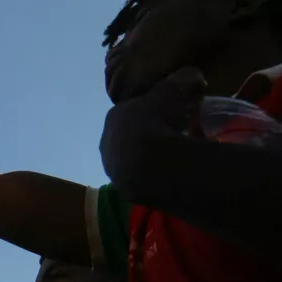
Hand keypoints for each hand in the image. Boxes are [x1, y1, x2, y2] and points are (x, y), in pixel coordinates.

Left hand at [101, 67, 205, 186]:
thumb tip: (191, 75)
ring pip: (133, 157)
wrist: (151, 165)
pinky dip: (152, 173)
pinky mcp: (122, 187)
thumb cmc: (159, 121)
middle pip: (130, 134)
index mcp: (114, 116)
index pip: (133, 109)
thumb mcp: (175, 91)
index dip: (154, 108)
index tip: (172, 111)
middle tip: (174, 133)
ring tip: (174, 155)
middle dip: (150, 132)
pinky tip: (169, 172)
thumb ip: (182, 80)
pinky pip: (140, 176)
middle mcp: (107, 141)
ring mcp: (112, 167)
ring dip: (150, 155)